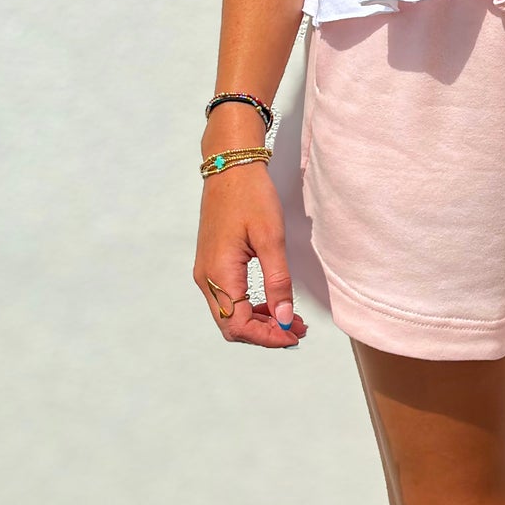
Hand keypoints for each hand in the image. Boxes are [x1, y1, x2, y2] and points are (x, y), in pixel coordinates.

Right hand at [193, 163, 307, 348]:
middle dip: (265, 333)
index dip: (267, 337)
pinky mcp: (212, 264)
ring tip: (291, 318)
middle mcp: (207, 278)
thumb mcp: (271, 238)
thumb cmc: (250, 196)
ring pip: (230, 314)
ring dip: (259, 321)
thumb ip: (278, 281)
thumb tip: (283, 318)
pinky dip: (251, 306)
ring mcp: (207, 271)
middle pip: (232, 325)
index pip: (239, 325)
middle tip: (298, 329)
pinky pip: (229, 297)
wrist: (230, 167)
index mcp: (219, 273)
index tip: (294, 335)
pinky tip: (273, 302)